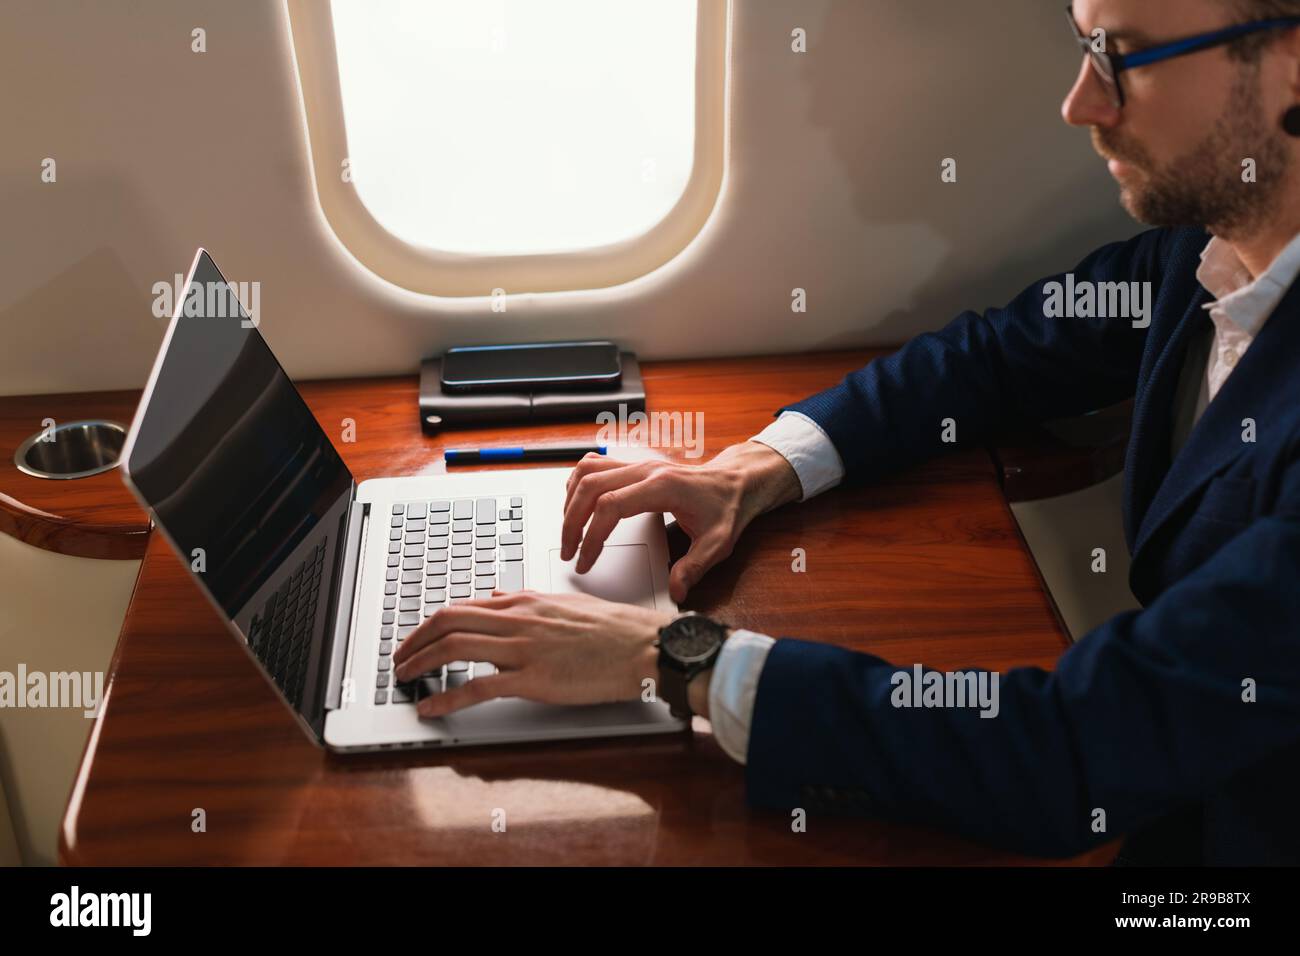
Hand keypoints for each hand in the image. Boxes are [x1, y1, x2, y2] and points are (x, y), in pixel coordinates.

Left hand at [391, 590, 672, 716]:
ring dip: (422, 664)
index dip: (429, 623)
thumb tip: (492, 598)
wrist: (643, 646)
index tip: (414, 638)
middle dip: (414, 641)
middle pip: (448, 621)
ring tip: (405, 679)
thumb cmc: (612, 629)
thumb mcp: (562, 604)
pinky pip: (479, 687)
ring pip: (456, 648)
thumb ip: (524, 600)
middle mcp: (519, 619)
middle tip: (399, 660)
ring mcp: (524, 648)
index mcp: (525, 601)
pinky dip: (447, 698)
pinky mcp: (534, 679)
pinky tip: (432, 708)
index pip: (462, 606)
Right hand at [561, 442, 801, 601]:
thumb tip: (676, 591)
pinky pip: (594, 466)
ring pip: (586, 472)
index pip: (610, 506)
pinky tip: (577, 505)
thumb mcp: (718, 543)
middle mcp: (644, 470)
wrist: (735, 482)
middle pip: (589, 487)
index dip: (592, 536)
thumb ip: (695, 567)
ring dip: (570, 502)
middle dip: (571, 522)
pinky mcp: (633, 467)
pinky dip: (578, 485)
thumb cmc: (725, 508)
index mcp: (661, 486)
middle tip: (569, 552)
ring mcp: (637, 465)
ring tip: (569, 532)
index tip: (586, 561)